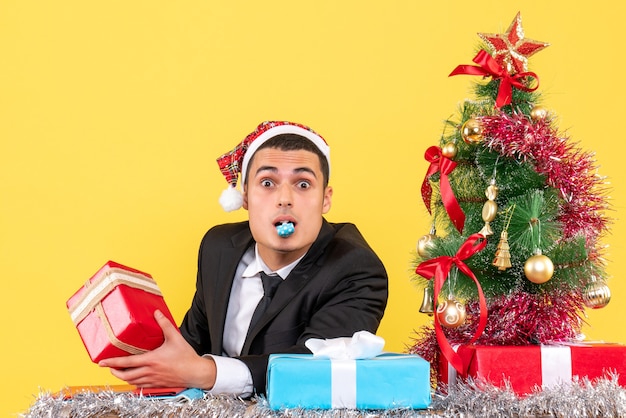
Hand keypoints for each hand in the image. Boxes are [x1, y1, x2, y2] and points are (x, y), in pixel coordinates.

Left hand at [99, 310, 216, 388]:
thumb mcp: (175, 337)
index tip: (102, 362)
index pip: (126, 363)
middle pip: (125, 375)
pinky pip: (141, 385)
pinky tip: (134, 378)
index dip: (112, 362)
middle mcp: (149, 372)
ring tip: (119, 372)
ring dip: (123, 378)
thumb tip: (156, 313)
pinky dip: (134, 382)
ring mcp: (153, 379)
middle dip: (114, 372)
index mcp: (151, 360)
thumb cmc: (186, 356)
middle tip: (109, 368)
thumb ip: (164, 324)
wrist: (195, 372)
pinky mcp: (157, 384)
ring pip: (132, 382)